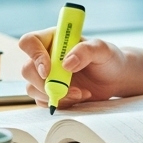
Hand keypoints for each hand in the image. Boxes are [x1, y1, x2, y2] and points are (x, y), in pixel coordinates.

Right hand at [17, 29, 134, 109]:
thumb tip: (67, 63)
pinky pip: (43, 101)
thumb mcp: (102, 49)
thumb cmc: (108, 58)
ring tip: (80, 93)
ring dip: (55, 95)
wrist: (115, 78)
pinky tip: (79, 97)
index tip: (49, 70)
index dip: (34, 56)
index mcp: (53, 39)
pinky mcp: (50, 91)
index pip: (29, 42)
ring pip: (32, 88)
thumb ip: (86, 51)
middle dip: (45, 84)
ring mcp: (46, 76)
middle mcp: (45, 56)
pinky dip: (60, 103)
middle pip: (27, 70)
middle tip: (68, 89)